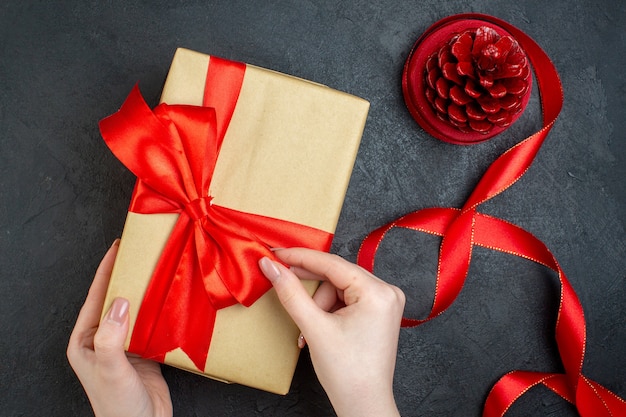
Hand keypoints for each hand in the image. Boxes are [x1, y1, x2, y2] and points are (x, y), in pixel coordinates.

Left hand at [67, 240, 172, 416]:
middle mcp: (103, 339)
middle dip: (126, 275)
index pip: (96, 297)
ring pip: (135, 309)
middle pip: (115, 299)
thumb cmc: (119, 406)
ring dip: (145, 290)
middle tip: (141, 252)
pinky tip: (171, 297)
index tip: (118, 248)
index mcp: (85, 341)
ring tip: (157, 269)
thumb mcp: (111, 369)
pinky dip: (160, 308)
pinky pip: (152, 322)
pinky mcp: (145, 350)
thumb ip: (111, 338)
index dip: (106, 271)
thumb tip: (119, 303)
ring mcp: (125, 344)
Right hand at [259, 248, 404, 416]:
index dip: (300, 257)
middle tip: (281, 282)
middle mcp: (387, 292)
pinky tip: (319, 328)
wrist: (363, 404)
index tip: (275, 254)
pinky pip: (347, 298)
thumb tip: (272, 267)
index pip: (332, 264)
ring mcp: (385, 302)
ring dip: (318, 304)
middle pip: (336, 275)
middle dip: (309, 288)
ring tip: (309, 331)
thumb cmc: (347, 373)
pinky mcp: (379, 312)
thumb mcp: (314, 327)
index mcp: (377, 292)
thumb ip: (290, 292)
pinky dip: (328, 309)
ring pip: (338, 287)